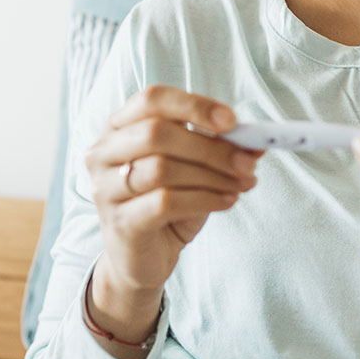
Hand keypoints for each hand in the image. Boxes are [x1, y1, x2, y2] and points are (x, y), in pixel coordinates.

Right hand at [85, 85, 264, 295]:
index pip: (152, 99)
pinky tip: (227, 202)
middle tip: (247, 163)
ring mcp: (106, 188)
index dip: (193, 106)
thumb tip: (256, 141)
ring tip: (241, 185)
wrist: (140, 259)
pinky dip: (205, 199)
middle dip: (209, 147)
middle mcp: (104, 153)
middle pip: (156, 133)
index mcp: (119, 127)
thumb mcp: (194, 170)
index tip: (231, 122)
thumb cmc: (165, 207)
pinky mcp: (119, 222)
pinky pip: (165, 202)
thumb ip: (219, 149)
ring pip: (162, 168)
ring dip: (212, 175)